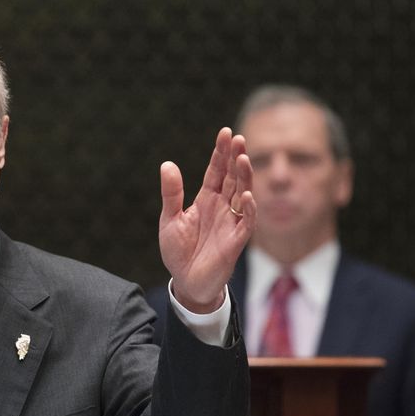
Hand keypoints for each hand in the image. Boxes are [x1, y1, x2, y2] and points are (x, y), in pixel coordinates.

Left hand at [158, 127, 255, 312]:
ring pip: (242, 194)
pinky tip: (245, 195)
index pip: (216, 171)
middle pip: (232, 178)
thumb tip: (167, 164)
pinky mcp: (236, 241)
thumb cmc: (179, 251)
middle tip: (238, 138)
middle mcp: (221, 207)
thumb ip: (171, 194)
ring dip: (244, 178)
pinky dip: (247, 210)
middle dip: (235, 158)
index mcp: (205, 200)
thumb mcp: (169, 220)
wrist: (186, 282)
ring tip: (243, 159)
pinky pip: (246, 223)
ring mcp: (230, 222)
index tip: (225, 133)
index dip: (221, 153)